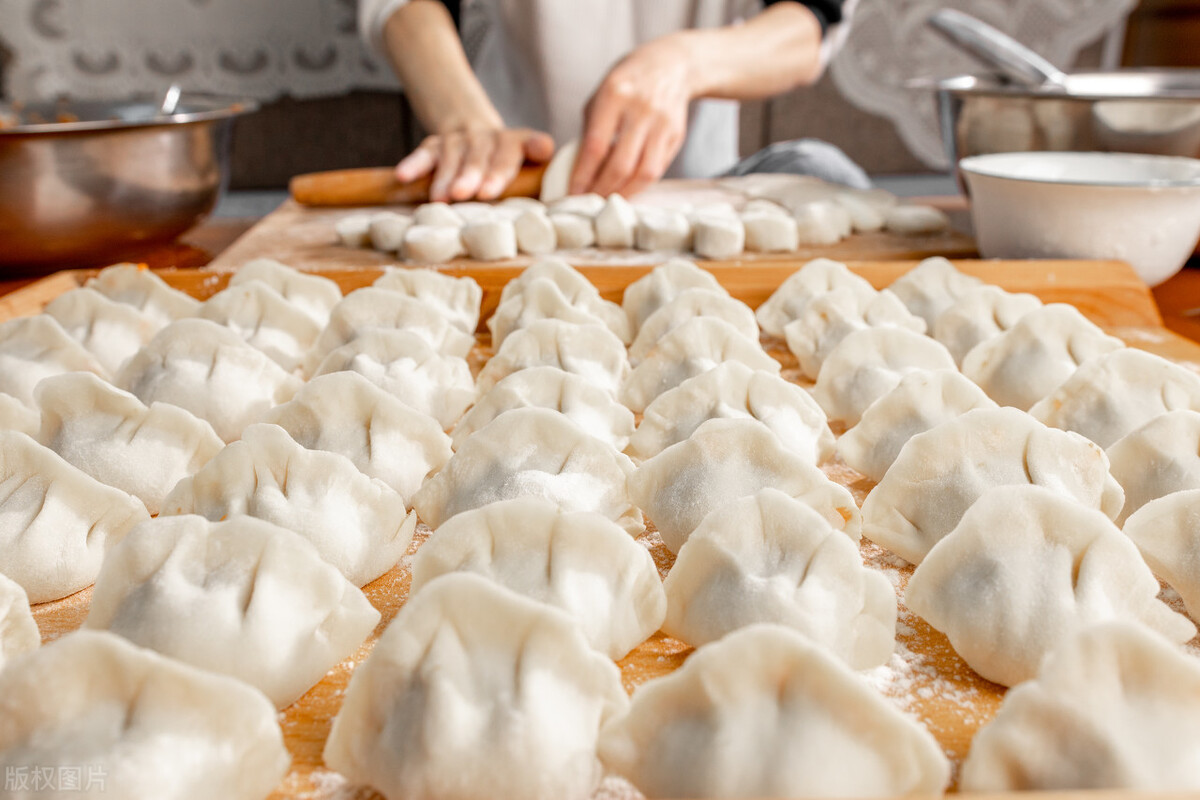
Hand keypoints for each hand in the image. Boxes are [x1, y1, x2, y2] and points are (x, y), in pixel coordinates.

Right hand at [396, 127, 554, 201]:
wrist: (474, 128)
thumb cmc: (505, 159)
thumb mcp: (527, 159)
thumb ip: (538, 161)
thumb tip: (551, 161)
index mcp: (514, 143)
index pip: (514, 150)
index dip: (502, 169)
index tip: (491, 189)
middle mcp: (487, 138)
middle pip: (481, 155)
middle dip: (473, 174)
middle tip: (466, 193)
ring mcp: (459, 140)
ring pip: (452, 155)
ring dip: (445, 176)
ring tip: (440, 199)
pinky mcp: (435, 145)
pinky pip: (424, 153)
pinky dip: (414, 164)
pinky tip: (403, 176)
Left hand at [570, 36, 693, 197]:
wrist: (671, 65)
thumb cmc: (627, 82)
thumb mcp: (601, 94)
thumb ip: (590, 129)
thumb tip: (579, 170)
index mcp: (614, 95)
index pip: (596, 146)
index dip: (583, 175)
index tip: (572, 193)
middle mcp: (641, 110)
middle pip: (621, 165)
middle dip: (601, 189)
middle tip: (588, 202)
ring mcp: (662, 124)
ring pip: (643, 173)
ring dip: (623, 193)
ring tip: (607, 200)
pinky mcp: (676, 135)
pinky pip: (657, 170)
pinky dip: (640, 185)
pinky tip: (626, 189)